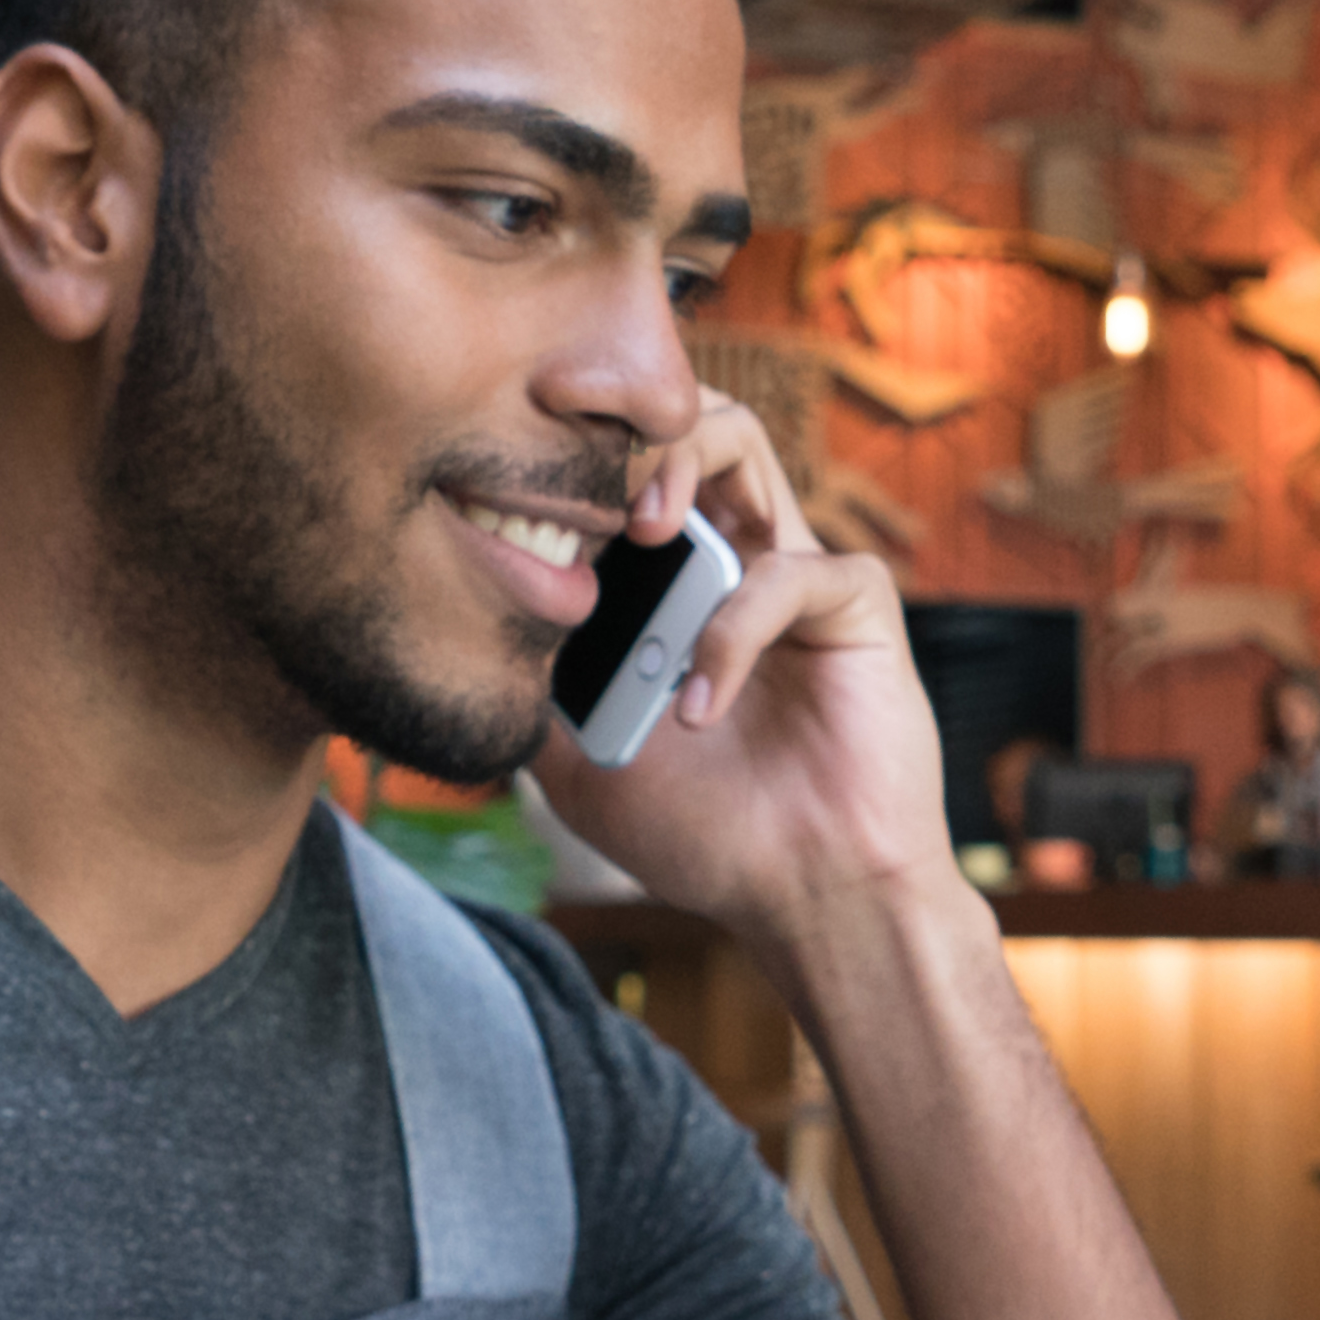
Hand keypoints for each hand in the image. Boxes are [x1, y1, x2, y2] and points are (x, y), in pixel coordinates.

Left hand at [532, 395, 954, 938]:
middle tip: (585, 497)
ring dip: (678, 465)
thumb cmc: (709, 836)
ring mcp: (795, 572)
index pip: (618, 474)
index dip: (567, 467)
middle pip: (676, 421)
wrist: (808, 899)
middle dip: (623, 432)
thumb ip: (535, 704)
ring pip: (742, 441)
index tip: (514, 507)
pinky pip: (794, 572)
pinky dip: (733, 633)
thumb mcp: (581, 770)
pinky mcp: (856, 605)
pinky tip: (700, 709)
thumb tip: (463, 656)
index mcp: (671, 586)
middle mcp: (733, 558)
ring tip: (641, 533)